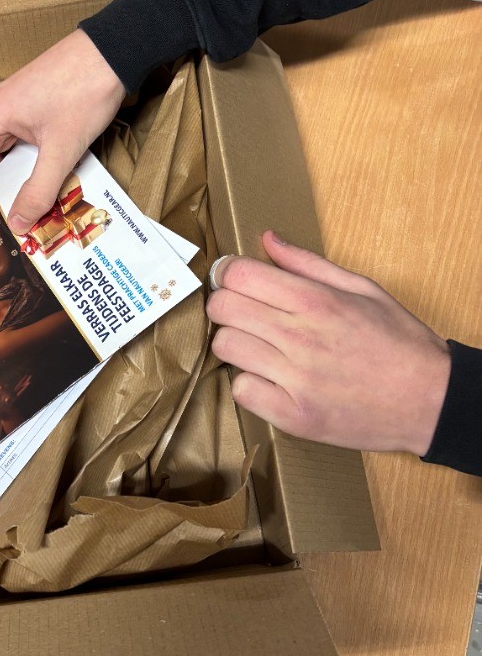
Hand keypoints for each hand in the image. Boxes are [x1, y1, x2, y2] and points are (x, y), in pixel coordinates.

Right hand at [0, 30, 124, 232]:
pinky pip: (25, 149)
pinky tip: (46, 189)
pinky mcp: (32, 111)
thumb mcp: (61, 149)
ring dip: (21, 186)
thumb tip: (18, 223)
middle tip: (13, 233)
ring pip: (9, 161)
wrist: (113, 50)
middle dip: (1, 200)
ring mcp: (13, 111)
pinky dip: (34, 169)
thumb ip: (38, 190)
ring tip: (30, 217)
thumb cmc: (83, 90)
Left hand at [206, 231, 450, 454]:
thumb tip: (268, 239)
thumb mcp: (363, 289)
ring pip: (225, 348)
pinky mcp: (294, 416)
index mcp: (316, 301)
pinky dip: (250, 384)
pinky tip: (270, 379)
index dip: (227, 273)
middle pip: (222, 309)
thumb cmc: (400, 343)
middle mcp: (300, 337)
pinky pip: (241, 391)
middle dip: (225, 306)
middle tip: (241, 313)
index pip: (239, 275)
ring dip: (236, 344)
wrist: (432, 401)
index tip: (230, 278)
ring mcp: (295, 379)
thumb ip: (308, 264)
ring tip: (259, 347)